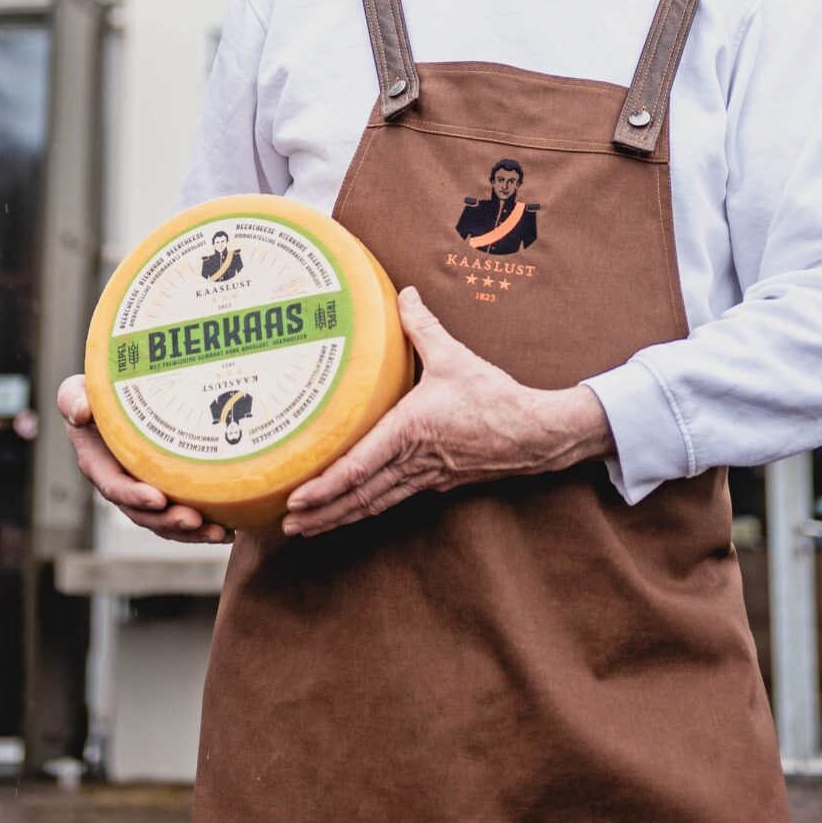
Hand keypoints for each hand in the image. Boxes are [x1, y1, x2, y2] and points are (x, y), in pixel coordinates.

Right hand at [57, 375, 234, 543]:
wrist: (113, 398)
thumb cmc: (93, 393)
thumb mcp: (75, 393)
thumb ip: (73, 400)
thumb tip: (81, 411)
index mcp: (98, 466)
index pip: (115, 487)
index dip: (134, 496)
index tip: (158, 498)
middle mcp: (120, 485)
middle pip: (144, 514)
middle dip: (170, 522)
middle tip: (196, 520)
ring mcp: (142, 490)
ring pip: (165, 521)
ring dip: (191, 532)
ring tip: (219, 532)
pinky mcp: (163, 489)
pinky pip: (180, 513)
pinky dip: (202, 525)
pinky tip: (229, 528)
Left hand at [282, 288, 613, 538]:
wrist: (535, 434)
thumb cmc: (494, 398)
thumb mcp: (454, 356)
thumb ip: (423, 326)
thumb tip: (403, 293)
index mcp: (410, 432)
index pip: (359, 467)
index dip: (325, 486)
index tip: (296, 498)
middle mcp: (413, 461)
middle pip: (358, 496)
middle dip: (321, 513)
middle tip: (286, 525)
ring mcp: (425, 477)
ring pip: (374, 504)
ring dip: (339, 518)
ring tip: (306, 529)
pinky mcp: (437, 482)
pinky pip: (393, 499)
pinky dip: (366, 508)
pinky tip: (352, 511)